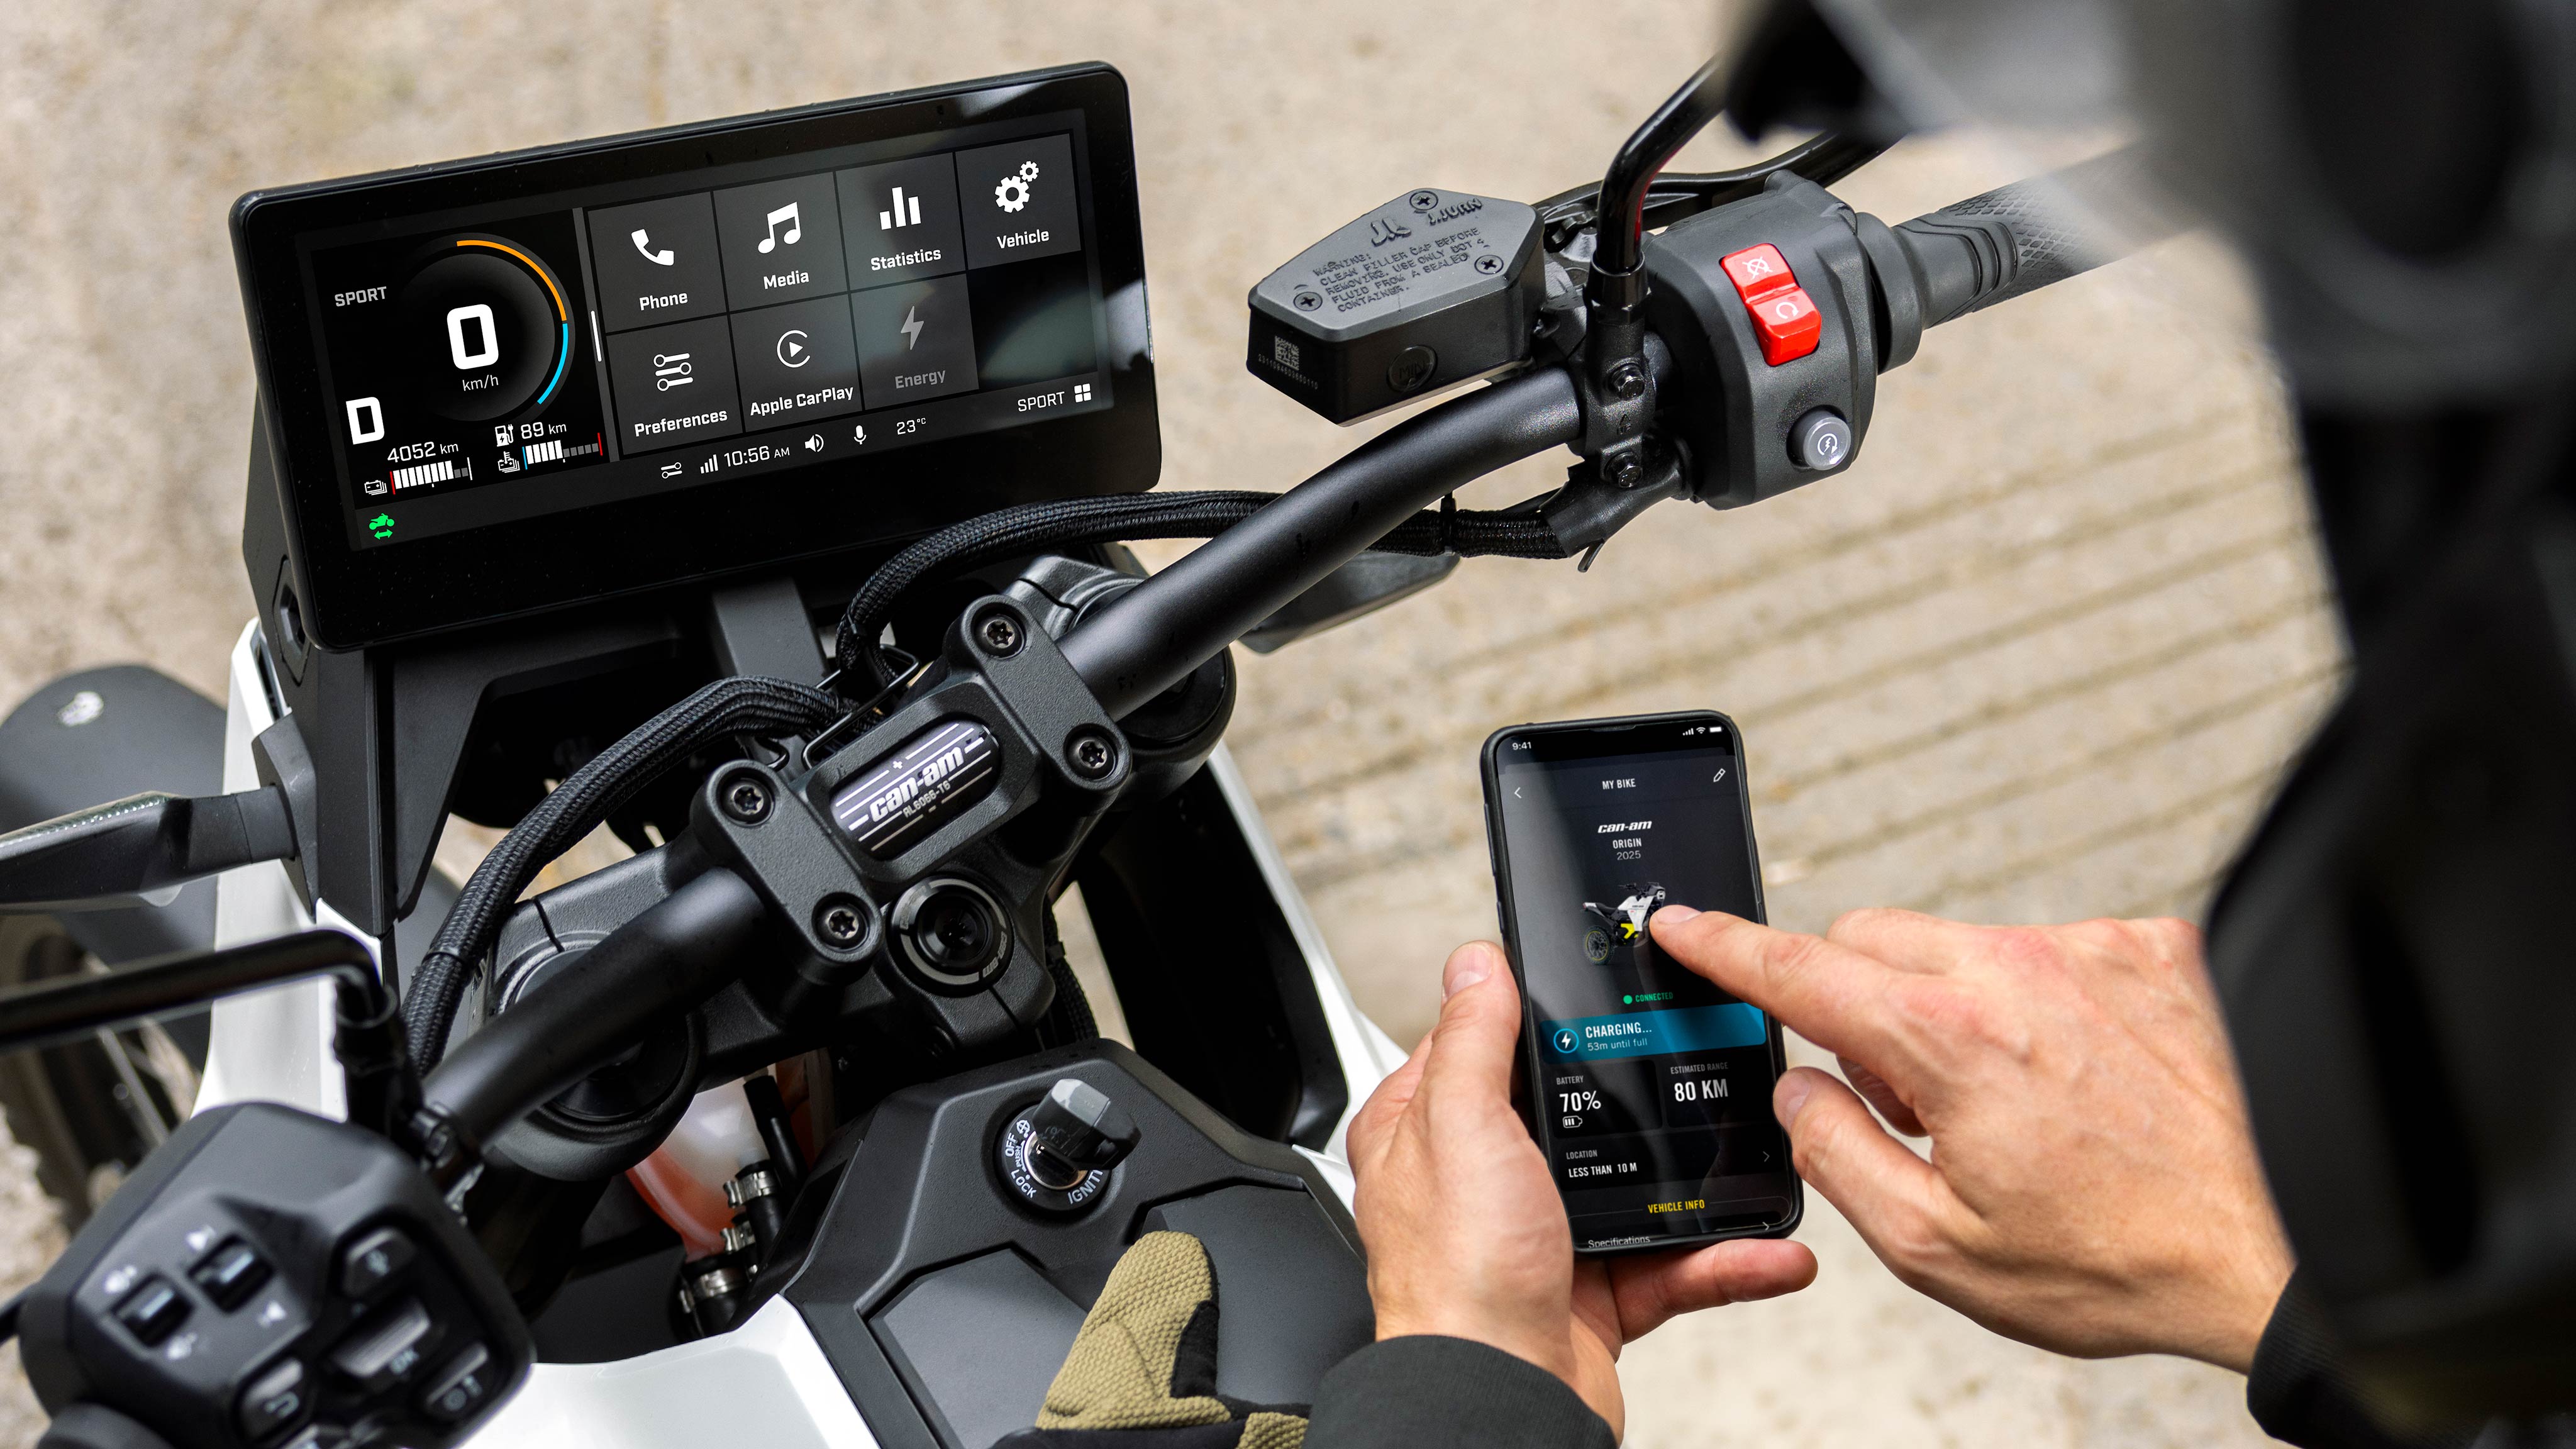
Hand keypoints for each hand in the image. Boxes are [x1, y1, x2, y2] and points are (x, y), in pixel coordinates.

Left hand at [1345, 942, 1815, 1436]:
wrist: (1497, 1404)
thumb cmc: (1457, 1281)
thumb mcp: (1461, 1126)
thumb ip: (1474, 1041)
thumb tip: (1475, 964)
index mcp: (1426, 1136)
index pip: (1477, 1048)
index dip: (1528, 1016)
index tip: (1593, 990)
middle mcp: (1479, 1185)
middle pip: (1568, 1114)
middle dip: (1637, 1098)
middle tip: (1694, 1062)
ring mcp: (1538, 1242)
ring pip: (1634, 1190)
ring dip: (1701, 1184)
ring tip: (1756, 1156)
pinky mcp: (1592, 1298)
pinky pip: (1672, 1264)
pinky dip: (1725, 1258)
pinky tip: (1769, 1248)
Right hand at [1651, 906, 2290, 1371]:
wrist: (2281, 1246)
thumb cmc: (2125, 1260)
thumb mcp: (1938, 1245)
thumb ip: (1837, 1154)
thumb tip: (1798, 1094)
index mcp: (1948, 1039)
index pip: (1799, 967)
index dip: (1726, 946)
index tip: (1684, 925)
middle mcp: (2016, 969)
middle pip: (1875, 939)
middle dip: (1859, 1002)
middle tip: (1907, 1100)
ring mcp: (2093, 949)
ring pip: (1966, 945)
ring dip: (1960, 1009)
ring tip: (2025, 1107)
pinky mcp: (2156, 948)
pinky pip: (2055, 950)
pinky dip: (2045, 1004)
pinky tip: (2089, 1080)